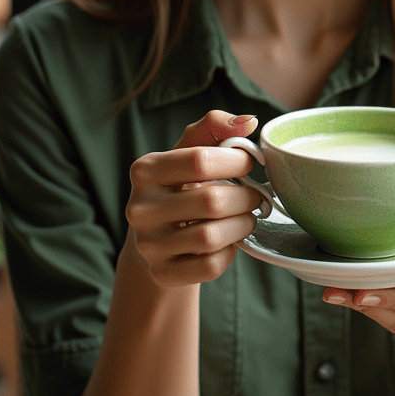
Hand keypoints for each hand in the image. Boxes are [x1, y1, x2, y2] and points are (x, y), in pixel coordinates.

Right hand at [125, 110, 263, 286]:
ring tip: (246, 216)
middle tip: (254, 195)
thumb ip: (215, 126)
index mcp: (145, 170)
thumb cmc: (180, 185)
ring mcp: (148, 245)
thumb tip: (249, 121)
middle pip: (210, 201)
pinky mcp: (161, 273)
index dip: (235, 160)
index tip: (250, 162)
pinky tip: (227, 241)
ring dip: (242, 225)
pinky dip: (229, 253)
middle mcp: (139, 208)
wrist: (158, 236)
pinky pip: (210, 266)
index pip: (199, 160)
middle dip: (245, 197)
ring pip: (211, 237)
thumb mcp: (189, 150)